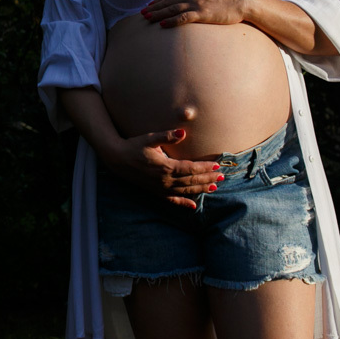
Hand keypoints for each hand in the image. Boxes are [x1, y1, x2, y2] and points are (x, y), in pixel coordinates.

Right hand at [100, 128, 223, 209]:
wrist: (117, 159)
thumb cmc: (134, 146)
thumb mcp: (149, 138)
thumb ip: (167, 136)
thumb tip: (182, 132)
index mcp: (166, 167)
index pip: (191, 168)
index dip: (205, 168)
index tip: (217, 166)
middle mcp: (165, 180)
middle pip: (191, 181)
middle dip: (208, 179)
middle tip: (222, 177)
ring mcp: (161, 188)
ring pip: (186, 191)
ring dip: (201, 189)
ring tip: (214, 188)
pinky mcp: (156, 192)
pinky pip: (172, 200)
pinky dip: (184, 203)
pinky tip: (193, 206)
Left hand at [141, 0, 252, 27]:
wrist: (243, 1)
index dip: (159, 0)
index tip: (149, 5)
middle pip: (168, 1)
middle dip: (154, 7)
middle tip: (142, 13)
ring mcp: (197, 3)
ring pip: (172, 9)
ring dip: (158, 14)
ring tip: (147, 18)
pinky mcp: (202, 13)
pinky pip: (183, 18)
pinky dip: (171, 21)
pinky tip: (162, 25)